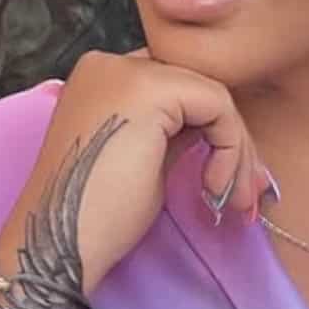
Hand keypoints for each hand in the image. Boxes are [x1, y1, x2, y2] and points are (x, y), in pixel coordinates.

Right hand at [0, 49, 271, 297]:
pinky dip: (230, 148)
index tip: (228, 179)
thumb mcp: (141, 157)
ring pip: (213, 95)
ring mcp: (126, 70)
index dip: (209, 128)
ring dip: (237, 150)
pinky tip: (213, 187)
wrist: (60, 245)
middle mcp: (108, 63)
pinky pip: (217, 105)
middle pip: (196, 86)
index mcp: (98, 77)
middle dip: (232, 141)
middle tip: (248, 193)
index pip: (175, 86)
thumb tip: (219, 128)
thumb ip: (171, 130)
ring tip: (237, 199)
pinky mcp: (150, 89)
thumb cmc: (94, 217)